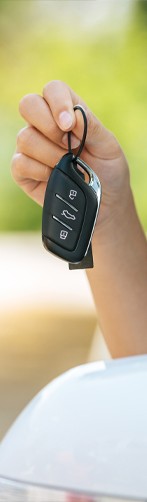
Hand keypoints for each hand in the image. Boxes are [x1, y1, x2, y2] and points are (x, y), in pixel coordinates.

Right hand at [11, 80, 130, 244]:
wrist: (105, 204)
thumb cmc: (108, 171)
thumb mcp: (109, 147)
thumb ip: (91, 128)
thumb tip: (71, 116)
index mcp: (66, 112)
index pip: (53, 90)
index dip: (58, 102)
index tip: (69, 125)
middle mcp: (44, 125)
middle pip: (28, 104)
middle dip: (48, 126)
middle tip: (68, 145)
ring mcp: (31, 148)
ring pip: (25, 137)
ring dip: (50, 154)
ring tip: (67, 166)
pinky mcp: (23, 171)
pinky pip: (20, 163)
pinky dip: (39, 171)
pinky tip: (53, 177)